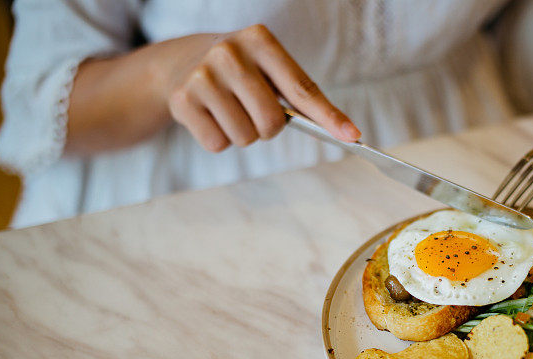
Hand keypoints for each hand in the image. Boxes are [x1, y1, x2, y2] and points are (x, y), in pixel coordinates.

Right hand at [163, 25, 359, 151]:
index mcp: (260, 41)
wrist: (181, 62)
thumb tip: (344, 131)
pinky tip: (210, 116)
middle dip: (269, 128)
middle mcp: (229, 53)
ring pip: (245, 137)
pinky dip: (219, 139)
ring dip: (243, 134)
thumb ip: (300, 95)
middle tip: (254, 111)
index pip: (301, 89)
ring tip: (230, 110)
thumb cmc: (242, 72)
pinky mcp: (182, 100)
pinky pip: (218, 143)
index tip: (351, 136)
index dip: (328, 116)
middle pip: (271, 122)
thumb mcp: (269, 69)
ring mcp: (203, 75)